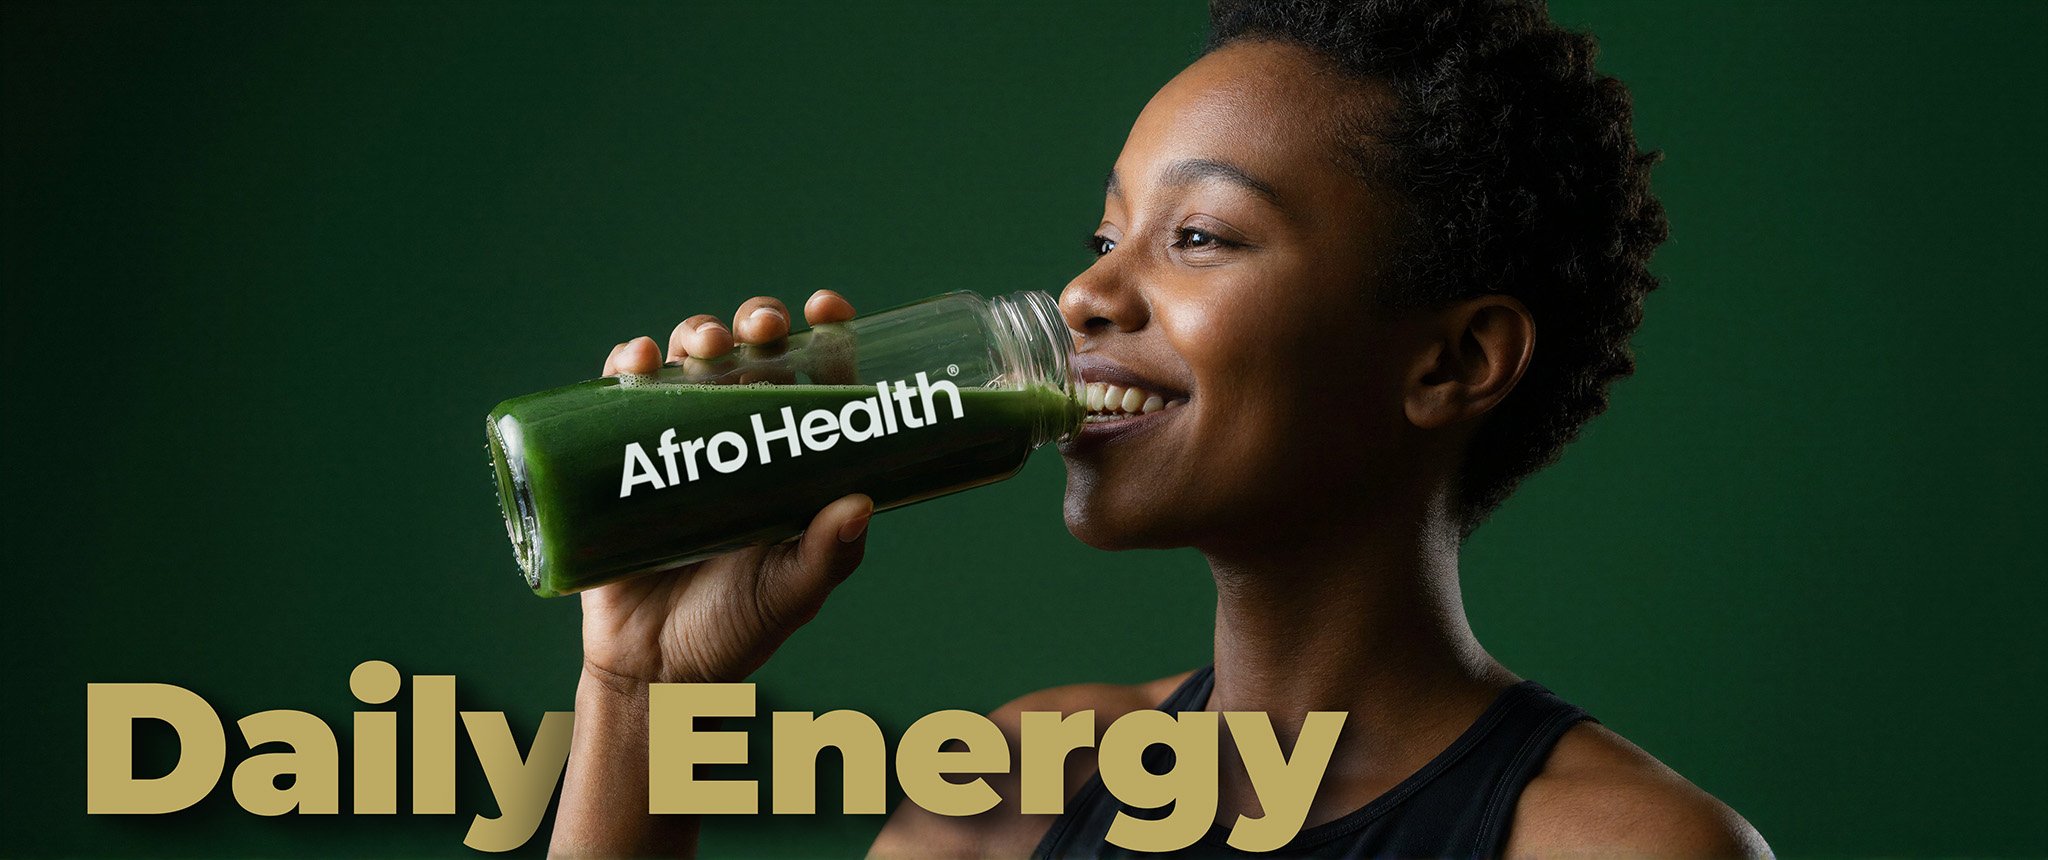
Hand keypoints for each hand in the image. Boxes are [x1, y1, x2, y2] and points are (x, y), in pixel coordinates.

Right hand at [581, 290, 866, 688]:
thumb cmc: (735, 630)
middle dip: (757, 323)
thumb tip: (859, 504)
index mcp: (792, 458)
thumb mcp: (792, 592)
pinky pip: (620, 395)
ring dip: (696, 333)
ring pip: (689, 361)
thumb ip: (827, 554)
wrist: (654, 671)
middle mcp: (738, 439)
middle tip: (760, 330)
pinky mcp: (619, 457)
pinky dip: (627, 363)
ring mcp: (677, 442)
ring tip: (702, 345)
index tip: (830, 310)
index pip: (816, 378)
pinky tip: (639, 359)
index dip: (827, 335)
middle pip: (752, 354)